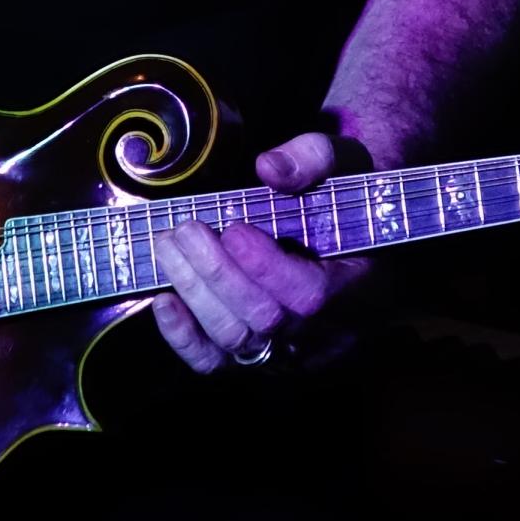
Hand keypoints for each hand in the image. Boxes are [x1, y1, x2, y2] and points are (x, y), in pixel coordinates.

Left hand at [151, 130, 369, 373]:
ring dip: (195, 292)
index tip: (234, 229)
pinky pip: (215, 362)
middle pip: (263, 320)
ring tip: (169, 246)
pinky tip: (164, 298)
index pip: (308, 295)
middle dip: (216, 274)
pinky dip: (183, 336)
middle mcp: (323, 329)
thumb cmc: (347, 199)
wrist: (354, 242)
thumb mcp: (345, 163)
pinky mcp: (254, 356)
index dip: (265, 267)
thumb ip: (314, 158)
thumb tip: (270, 168)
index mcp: (355, 285)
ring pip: (235, 340)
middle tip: (185, 230)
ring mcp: (286, 349)